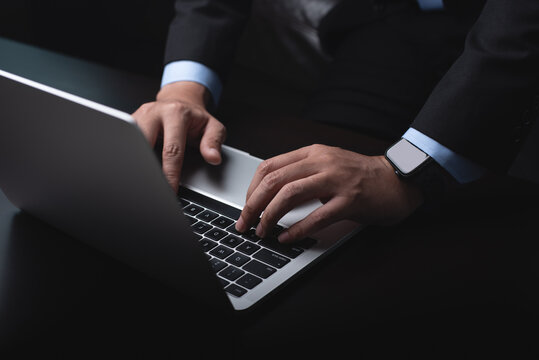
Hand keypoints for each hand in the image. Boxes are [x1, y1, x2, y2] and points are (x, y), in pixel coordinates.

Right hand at [132, 81, 225, 191]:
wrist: (180, 101)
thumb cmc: (195, 117)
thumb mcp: (213, 126)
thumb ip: (214, 141)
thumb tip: (213, 157)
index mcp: (175, 113)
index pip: (171, 149)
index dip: (170, 173)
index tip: (170, 189)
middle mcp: (154, 112)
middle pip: (144, 143)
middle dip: (146, 167)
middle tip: (151, 187)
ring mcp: (140, 115)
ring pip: (131, 142)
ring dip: (135, 161)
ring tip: (141, 180)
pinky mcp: (131, 121)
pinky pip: (126, 140)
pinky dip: (130, 155)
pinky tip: (136, 168)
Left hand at [235, 144, 423, 242]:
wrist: (396, 179)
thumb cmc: (360, 175)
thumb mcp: (326, 165)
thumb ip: (301, 173)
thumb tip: (268, 196)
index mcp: (312, 153)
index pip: (269, 166)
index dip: (251, 189)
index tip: (246, 205)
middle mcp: (322, 162)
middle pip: (274, 180)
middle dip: (253, 204)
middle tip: (245, 222)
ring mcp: (336, 180)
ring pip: (290, 194)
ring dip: (270, 216)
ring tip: (263, 231)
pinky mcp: (350, 200)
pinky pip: (317, 216)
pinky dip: (297, 229)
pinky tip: (287, 237)